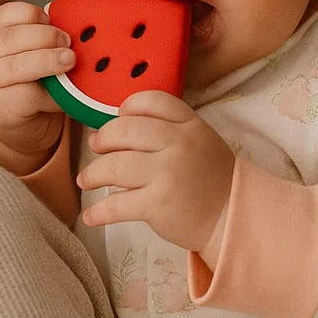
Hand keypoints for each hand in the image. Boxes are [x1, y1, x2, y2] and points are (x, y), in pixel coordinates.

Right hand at [0, 1, 73, 172]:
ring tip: (69, 60)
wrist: (26, 127)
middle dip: (43, 36)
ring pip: (15, 65)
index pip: (5, 15)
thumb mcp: (44, 57)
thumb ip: (55, 43)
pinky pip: (26, 95)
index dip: (29, 14)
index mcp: (0, 36)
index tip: (50, 18)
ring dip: (46, 60)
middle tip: (68, 42)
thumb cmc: (40, 86)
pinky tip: (64, 93)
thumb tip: (86, 31)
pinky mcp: (1, 107)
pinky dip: (49, 94)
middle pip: (9, 37)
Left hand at [76, 91, 234, 262]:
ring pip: (114, 166)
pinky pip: (116, 205)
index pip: (152, 101)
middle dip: (103, 139)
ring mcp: (167, 174)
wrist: (232, 216)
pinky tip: (90, 216)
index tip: (118, 117)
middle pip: (125, 130)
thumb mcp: (199, 139)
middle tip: (95, 147)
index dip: (129, 107)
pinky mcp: (157, 205)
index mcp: (190, 125)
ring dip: (92, 174)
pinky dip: (98, 212)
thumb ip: (168, 127)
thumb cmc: (210, 178)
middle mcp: (178, 144)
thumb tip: (115, 126)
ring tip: (86, 180)